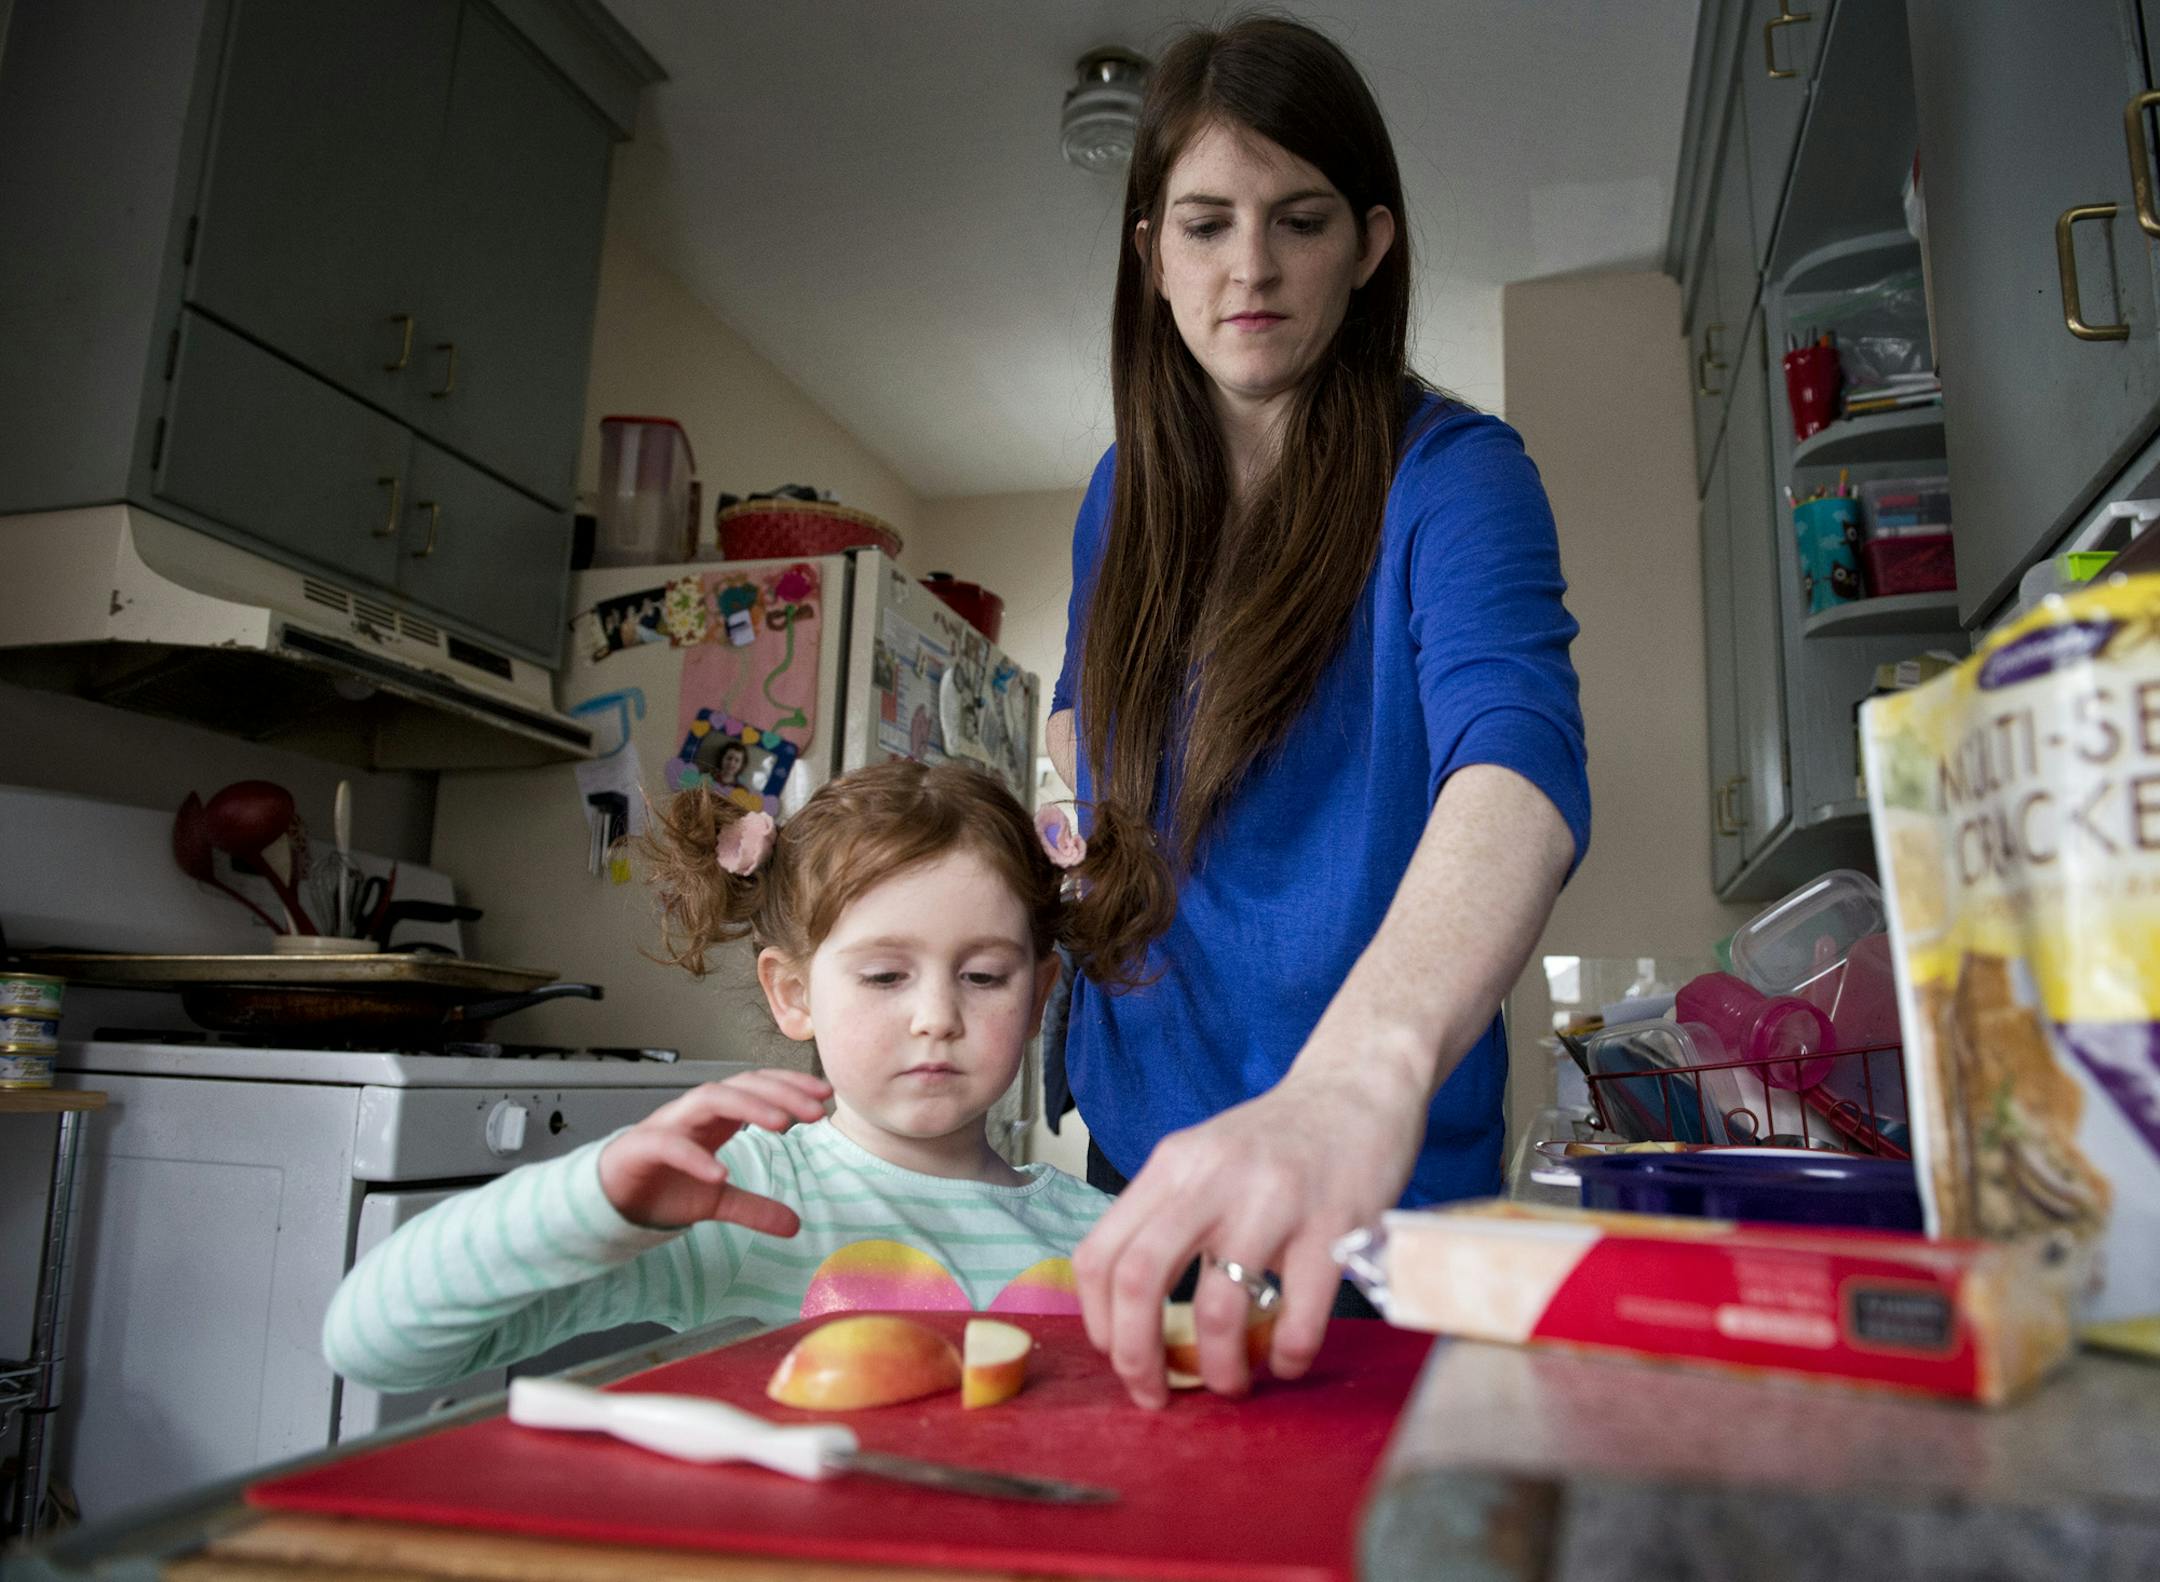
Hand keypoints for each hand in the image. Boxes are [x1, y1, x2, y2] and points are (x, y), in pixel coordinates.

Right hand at [599, 1069, 830, 1232]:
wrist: (610, 1200)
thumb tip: (796, 1226)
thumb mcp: (716, 1202)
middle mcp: (694, 1113)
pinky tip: (719, 1173)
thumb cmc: (663, 1187)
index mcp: (716, 1117)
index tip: (825, 1095)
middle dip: (780, 1094)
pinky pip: (668, 1144)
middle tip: (815, 1112)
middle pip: (740, 1087)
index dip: (791, 1086)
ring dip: (747, 1107)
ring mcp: (667, 1125)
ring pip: (708, 1099)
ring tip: (780, 1125)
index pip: (758, 1087)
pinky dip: (694, 1156)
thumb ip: (754, 1208)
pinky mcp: (640, 1148)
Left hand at [1072, 1038, 1424, 1408]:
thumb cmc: (1278, 1139)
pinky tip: (1288, 1359)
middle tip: (1155, 1394)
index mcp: (1172, 1165)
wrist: (1359, 1088)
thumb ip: (1169, 1218)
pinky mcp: (1335, 1226)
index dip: (1098, 1320)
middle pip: (1140, 1279)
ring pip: (1218, 1307)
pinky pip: (1299, 1316)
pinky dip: (1287, 1356)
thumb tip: (1133, 1313)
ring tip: (1229, 1385)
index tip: (1115, 1355)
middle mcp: (1213, 1178)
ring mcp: (1275, 1201)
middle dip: (1136, 1356)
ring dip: (1217, 1368)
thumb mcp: (1205, 1159)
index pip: (1100, 1251)